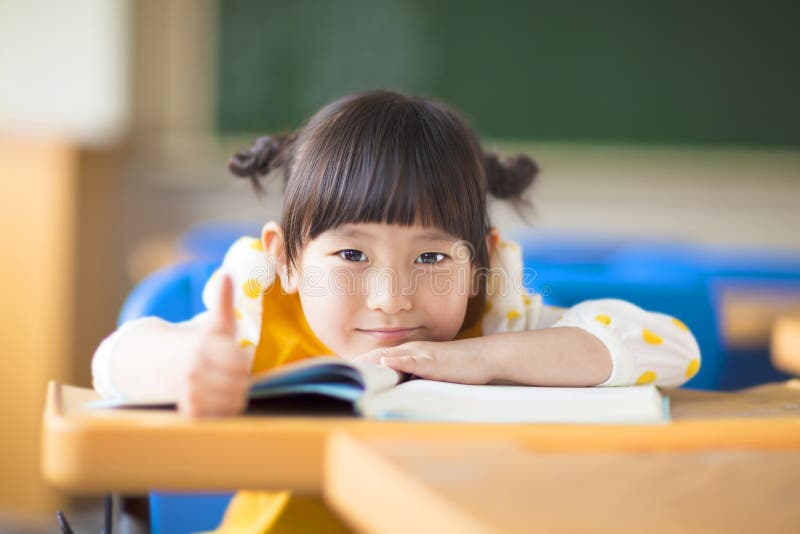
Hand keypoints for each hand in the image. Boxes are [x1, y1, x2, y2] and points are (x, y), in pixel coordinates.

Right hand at [178, 274, 250, 416]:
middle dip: (239, 382)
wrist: (151, 363)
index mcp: (203, 347)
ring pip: (229, 403)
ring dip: (231, 398)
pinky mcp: (185, 411)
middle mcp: (194, 371)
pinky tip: (215, 401)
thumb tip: (228, 273)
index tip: (235, 360)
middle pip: (238, 386)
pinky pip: (215, 418)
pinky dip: (220, 412)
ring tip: (224, 388)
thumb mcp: (211, 323)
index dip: (242, 363)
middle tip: (231, 377)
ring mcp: (188, 393)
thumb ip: (223, 301)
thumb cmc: (195, 342)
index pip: (240, 363)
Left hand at [352, 340, 494, 384]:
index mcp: (408, 355)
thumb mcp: (430, 375)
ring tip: (349, 370)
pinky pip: (412, 359)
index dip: (358, 367)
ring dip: (369, 363)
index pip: (377, 360)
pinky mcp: (432, 360)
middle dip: (356, 365)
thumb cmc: (458, 368)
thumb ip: (412, 379)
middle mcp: (410, 351)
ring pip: (389, 356)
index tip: (339, 374)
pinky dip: (397, 361)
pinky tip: (384, 363)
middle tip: (334, 374)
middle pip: (376, 356)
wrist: (483, 358)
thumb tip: (395, 391)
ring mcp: (421, 354)